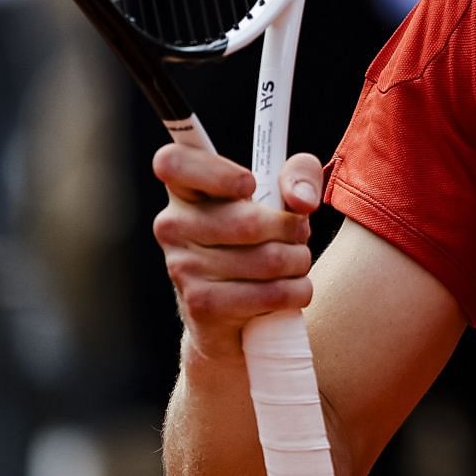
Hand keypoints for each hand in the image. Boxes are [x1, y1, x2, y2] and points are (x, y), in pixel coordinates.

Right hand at [152, 145, 324, 362]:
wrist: (234, 314)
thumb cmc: (259, 240)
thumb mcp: (282, 195)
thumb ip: (299, 175)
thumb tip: (302, 201)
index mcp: (186, 189)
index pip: (173, 162)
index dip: (216, 171)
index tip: (250, 185)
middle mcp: (173, 225)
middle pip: (248, 221)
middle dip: (292, 229)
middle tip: (298, 233)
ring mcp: (182, 266)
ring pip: (268, 259)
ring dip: (298, 261)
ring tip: (295, 262)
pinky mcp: (201, 304)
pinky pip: (269, 294)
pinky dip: (295, 291)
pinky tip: (291, 289)